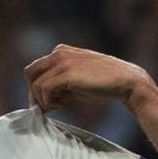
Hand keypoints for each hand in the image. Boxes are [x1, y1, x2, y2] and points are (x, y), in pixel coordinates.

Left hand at [24, 44, 153, 111]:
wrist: (127, 82)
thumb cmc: (102, 84)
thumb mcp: (76, 80)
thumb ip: (58, 84)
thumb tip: (38, 101)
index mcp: (60, 51)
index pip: (35, 69)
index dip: (37, 87)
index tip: (50, 101)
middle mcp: (59, 53)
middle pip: (29, 73)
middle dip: (34, 93)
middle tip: (48, 106)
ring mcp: (62, 61)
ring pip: (35, 83)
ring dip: (43, 99)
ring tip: (62, 105)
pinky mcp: (67, 73)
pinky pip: (44, 89)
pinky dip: (49, 101)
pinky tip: (65, 104)